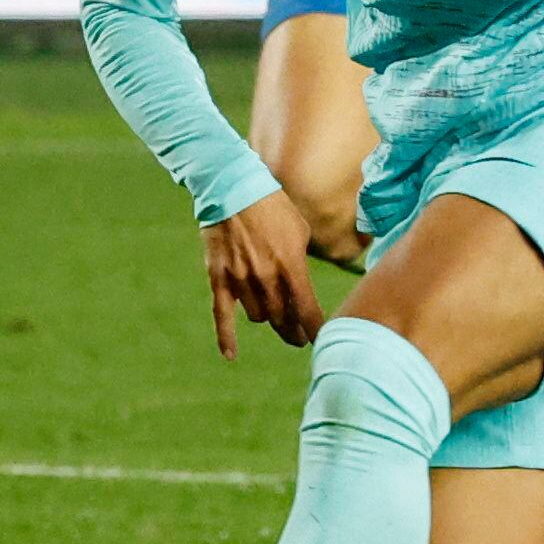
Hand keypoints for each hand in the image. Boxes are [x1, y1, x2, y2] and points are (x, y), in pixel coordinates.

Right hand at [202, 192, 323, 356]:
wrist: (232, 187)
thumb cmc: (272, 207)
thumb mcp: (300, 232)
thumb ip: (300, 264)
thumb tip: (302, 288)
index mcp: (291, 265)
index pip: (309, 311)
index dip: (317, 331)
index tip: (323, 340)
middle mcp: (266, 277)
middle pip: (284, 319)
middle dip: (294, 330)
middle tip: (298, 336)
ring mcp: (241, 279)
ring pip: (258, 316)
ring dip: (268, 318)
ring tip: (274, 315)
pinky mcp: (219, 278)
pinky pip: (222, 314)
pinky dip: (226, 337)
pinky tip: (231, 356)